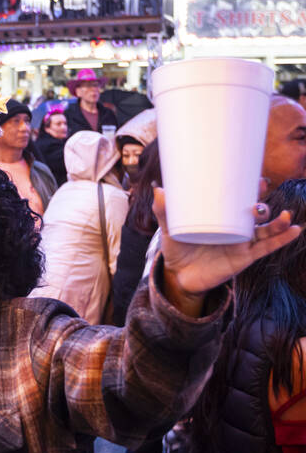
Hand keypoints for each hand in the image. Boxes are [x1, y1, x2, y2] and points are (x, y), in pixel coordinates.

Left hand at [155, 185, 300, 311]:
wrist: (179, 276)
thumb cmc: (177, 248)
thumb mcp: (169, 229)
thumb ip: (164, 211)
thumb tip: (159, 190)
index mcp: (221, 216)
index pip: (239, 198)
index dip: (248, 187)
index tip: (253, 176)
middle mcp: (236, 227)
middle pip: (256, 211)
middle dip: (261, 200)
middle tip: (262, 187)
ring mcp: (242, 242)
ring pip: (266, 229)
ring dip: (278, 221)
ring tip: (284, 215)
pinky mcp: (244, 257)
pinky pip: (267, 248)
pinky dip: (282, 239)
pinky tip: (295, 230)